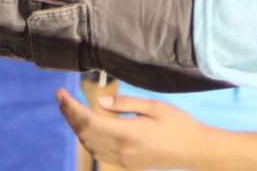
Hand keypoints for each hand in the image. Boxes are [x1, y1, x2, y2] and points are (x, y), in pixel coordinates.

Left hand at [55, 89, 221, 169]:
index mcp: (128, 134)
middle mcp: (122, 150)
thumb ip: (125, 103)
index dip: (71, 106)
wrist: (195, 151)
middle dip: (68, 114)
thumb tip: (99, 101)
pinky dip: (87, 139)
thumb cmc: (179, 125)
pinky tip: (85, 128)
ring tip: (69, 110)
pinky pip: (99, 153)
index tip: (61, 93)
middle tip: (61, 98)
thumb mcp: (155, 107)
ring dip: (75, 128)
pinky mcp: (127, 164)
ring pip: (89, 145)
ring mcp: (123, 160)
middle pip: (84, 133)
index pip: (88, 120)